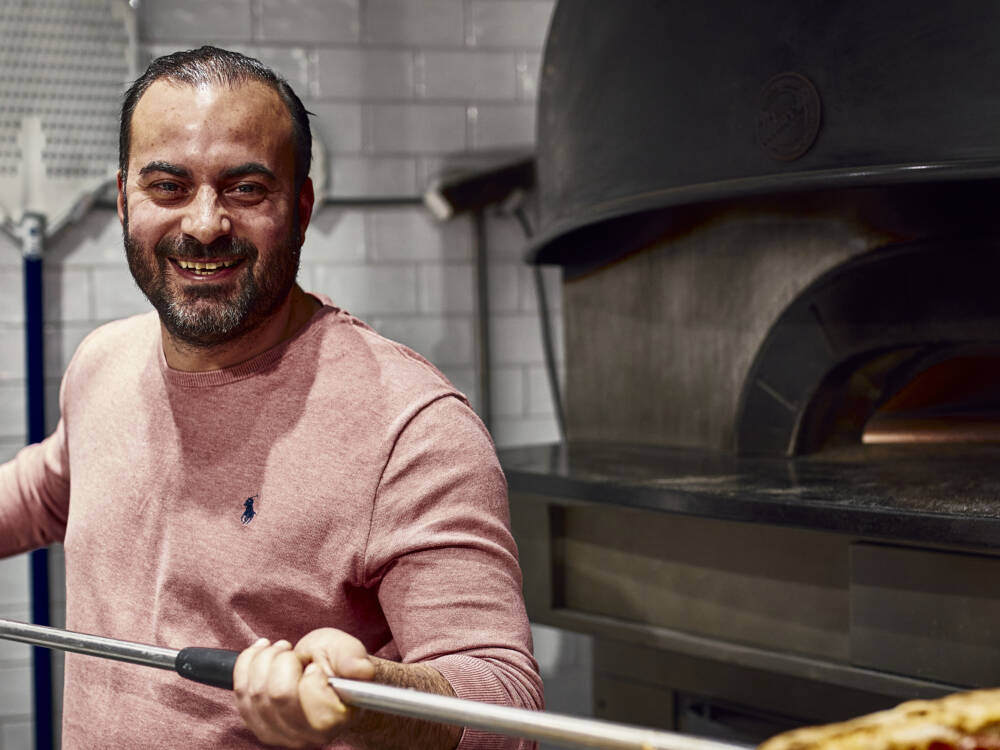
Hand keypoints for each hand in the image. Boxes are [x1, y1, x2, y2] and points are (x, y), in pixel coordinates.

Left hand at [233, 628, 376, 747]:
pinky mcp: (258, 726)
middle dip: (281, 661)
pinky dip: (246, 665)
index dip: (308, 672)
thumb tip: (361, 670)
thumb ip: (353, 660)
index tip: (313, 665)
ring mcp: (278, 735)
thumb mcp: (347, 652)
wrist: (323, 678)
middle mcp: (305, 736)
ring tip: (279, 651)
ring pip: (254, 693)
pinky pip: (239, 694)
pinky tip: (262, 654)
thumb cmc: (337, 666)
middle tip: (292, 652)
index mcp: (333, 719)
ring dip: (263, 660)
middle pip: (276, 694)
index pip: (308, 695)